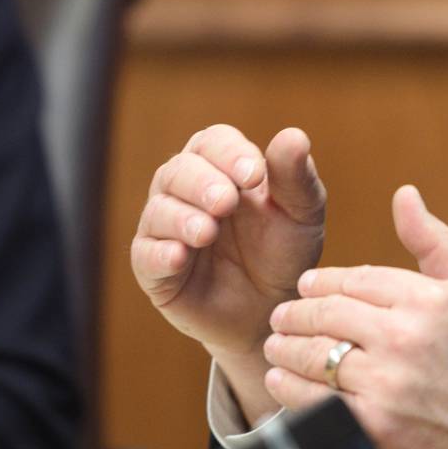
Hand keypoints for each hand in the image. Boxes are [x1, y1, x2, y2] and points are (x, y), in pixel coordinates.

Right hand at [131, 125, 325, 422]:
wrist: (272, 313)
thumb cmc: (283, 253)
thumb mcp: (301, 215)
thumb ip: (296, 177)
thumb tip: (294, 135)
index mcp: (221, 166)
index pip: (213, 142)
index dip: (229, 154)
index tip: (253, 175)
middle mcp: (186, 190)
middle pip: (178, 170)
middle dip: (201, 183)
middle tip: (225, 202)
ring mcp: (165, 228)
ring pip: (158, 209)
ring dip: (181, 217)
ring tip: (206, 232)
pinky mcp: (153, 268)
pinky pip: (145, 254)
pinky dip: (160, 253)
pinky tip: (179, 257)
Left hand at [264, 186, 447, 448]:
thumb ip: (435, 244)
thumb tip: (404, 194)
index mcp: (429, 300)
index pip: (353, 279)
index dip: (322, 283)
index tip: (306, 288)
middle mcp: (406, 337)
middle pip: (326, 313)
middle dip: (295, 314)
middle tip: (281, 318)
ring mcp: (388, 384)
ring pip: (314, 354)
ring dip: (285, 348)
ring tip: (276, 347)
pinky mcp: (373, 428)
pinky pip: (314, 401)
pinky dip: (290, 389)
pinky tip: (283, 380)